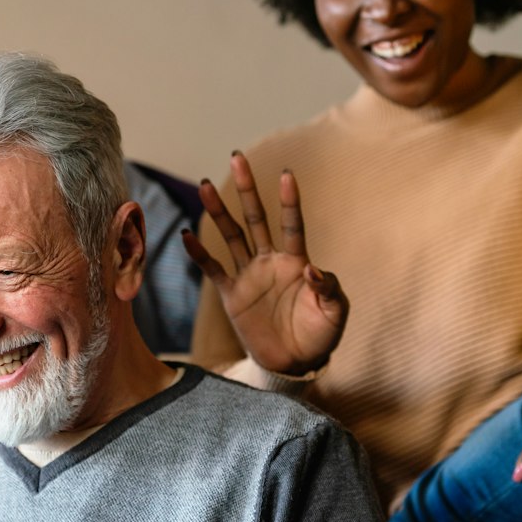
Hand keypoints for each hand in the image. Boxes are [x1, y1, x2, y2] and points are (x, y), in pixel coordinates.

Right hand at [179, 152, 347, 374]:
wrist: (296, 363)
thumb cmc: (320, 334)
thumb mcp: (335, 312)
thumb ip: (328, 289)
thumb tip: (312, 268)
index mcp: (296, 261)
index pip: (292, 224)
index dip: (289, 201)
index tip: (286, 174)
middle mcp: (270, 261)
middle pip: (256, 218)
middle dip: (247, 189)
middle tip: (238, 157)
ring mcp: (249, 276)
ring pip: (231, 236)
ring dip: (219, 212)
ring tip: (206, 185)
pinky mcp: (232, 296)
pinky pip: (213, 270)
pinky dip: (200, 254)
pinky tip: (187, 235)